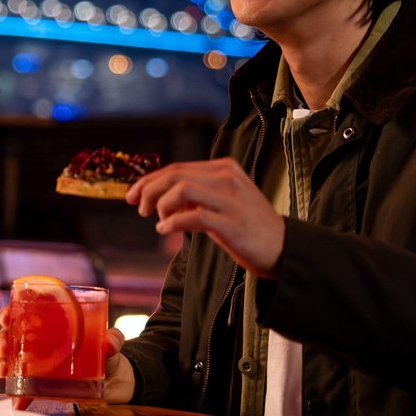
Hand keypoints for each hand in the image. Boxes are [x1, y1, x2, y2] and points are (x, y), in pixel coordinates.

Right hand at [0, 316, 134, 403]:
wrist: (114, 381)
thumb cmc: (107, 354)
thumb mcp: (111, 342)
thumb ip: (114, 339)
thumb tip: (109, 343)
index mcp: (51, 324)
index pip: (24, 312)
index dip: (10, 312)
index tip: (7, 316)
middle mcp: (39, 342)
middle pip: (11, 336)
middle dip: (1, 338)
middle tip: (3, 345)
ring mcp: (38, 364)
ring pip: (10, 360)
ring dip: (1, 363)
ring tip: (3, 369)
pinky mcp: (42, 385)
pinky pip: (24, 388)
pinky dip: (17, 395)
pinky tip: (16, 400)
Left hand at [126, 157, 284, 275]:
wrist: (283, 247)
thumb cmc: (248, 226)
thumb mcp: (222, 200)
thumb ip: (196, 193)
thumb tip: (161, 196)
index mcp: (224, 168)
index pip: (177, 168)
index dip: (149, 180)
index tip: (132, 194)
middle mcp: (227, 178)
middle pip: (175, 175)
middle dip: (148, 190)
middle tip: (139, 208)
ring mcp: (231, 199)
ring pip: (182, 189)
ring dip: (161, 205)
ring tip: (158, 220)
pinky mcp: (231, 222)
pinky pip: (193, 216)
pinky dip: (172, 222)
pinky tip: (165, 230)